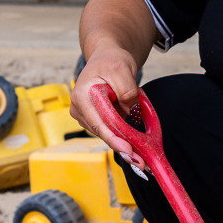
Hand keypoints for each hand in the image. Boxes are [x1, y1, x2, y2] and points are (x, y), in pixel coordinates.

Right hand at [69, 45, 145, 171]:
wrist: (107, 59)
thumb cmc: (111, 61)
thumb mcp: (122, 69)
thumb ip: (126, 90)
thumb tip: (131, 111)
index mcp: (82, 96)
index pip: (99, 123)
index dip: (114, 139)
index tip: (128, 150)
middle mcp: (79, 109)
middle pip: (103, 133)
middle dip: (123, 148)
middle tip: (142, 164)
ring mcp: (86, 117)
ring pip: (108, 135)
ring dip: (126, 146)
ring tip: (143, 158)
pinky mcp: (95, 121)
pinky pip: (111, 132)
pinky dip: (124, 139)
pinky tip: (138, 148)